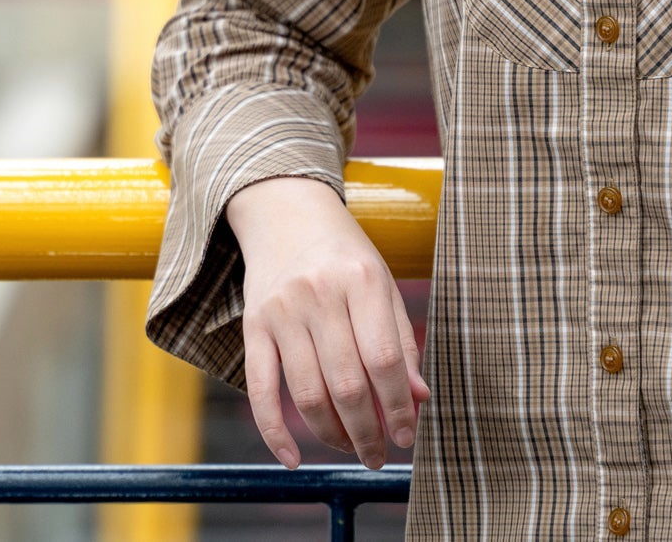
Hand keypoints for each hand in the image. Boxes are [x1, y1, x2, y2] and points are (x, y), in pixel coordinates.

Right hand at [226, 175, 429, 469]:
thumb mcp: (382, 284)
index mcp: (362, 280)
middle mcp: (320, 294)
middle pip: (347, 383)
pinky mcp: (252, 325)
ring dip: (331, 434)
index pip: (384, 359)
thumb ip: (401, 341)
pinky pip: (260, 389)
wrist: (285, 211)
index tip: (406, 437)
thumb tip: (418, 399)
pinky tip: (293, 459)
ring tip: (350, 448)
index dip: (398, 406)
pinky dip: (274, 432)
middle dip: (367, 431)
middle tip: (378, 456)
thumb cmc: (344, 254)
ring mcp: (282, 311)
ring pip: (307, 392)